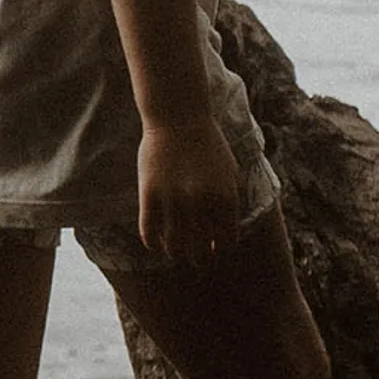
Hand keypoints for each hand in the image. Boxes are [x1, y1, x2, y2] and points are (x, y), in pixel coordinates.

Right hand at [136, 113, 245, 270]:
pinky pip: (149, 232)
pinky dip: (153, 243)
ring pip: (173, 247)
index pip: (225, 244)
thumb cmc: (207, 145)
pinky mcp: (149, 194)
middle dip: (199, 261)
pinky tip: (157, 242)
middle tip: (195, 262)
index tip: (212, 252)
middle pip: (200, 252)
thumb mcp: (229, 174)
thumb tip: (221, 239)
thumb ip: (228, 206)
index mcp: (225, 199)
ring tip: (176, 254)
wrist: (179, 116)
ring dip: (176, 256)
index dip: (219, 252)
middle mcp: (201, 204)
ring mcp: (174, 200)